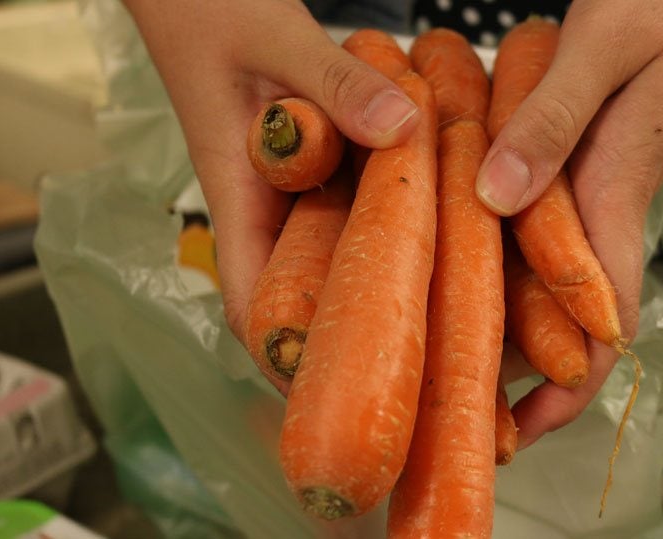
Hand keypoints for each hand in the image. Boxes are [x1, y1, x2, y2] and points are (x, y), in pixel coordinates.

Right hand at [121, 0, 418, 391]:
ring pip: (337, 259)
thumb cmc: (213, 14)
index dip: (292, 358)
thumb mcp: (277, 38)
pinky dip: (393, 222)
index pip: (254, 306)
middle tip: (423, 367)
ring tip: (449, 315)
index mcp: (239, 200)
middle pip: (306, 300)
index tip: (346, 391)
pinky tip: (447, 226)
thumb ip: (335, 82)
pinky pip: (357, 212)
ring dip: (382, 285)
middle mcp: (268, 212)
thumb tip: (402, 129)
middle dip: (354, 339)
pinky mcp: (318, 172)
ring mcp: (294, 196)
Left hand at [477, 0, 662, 448]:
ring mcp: (581, 199)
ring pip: (536, 284)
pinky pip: (524, 237)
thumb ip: (550, 121)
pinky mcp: (564, 175)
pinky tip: (445, 268)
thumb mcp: (600, 51)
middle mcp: (596, 214)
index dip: (568, 389)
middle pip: (559, 321)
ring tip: (431, 355)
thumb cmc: (661, 6)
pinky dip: (489, 263)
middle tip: (445, 405)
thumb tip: (496, 196)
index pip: (603, 323)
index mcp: (611, 198)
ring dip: (494, 325)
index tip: (520, 431)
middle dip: (512, 372)